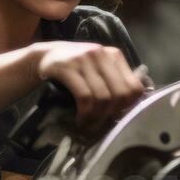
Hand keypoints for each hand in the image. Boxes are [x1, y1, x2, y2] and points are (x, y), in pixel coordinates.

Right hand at [32, 41, 146, 127]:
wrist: (44, 57)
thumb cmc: (75, 68)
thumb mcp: (97, 68)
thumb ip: (114, 81)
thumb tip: (131, 108)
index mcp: (114, 55)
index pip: (134, 87)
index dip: (129, 106)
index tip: (116, 116)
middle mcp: (101, 54)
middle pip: (120, 94)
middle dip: (112, 114)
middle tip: (101, 124)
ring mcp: (84, 59)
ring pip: (103, 97)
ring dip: (97, 117)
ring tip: (89, 124)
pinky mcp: (68, 67)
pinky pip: (84, 97)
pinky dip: (85, 113)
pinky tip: (80, 119)